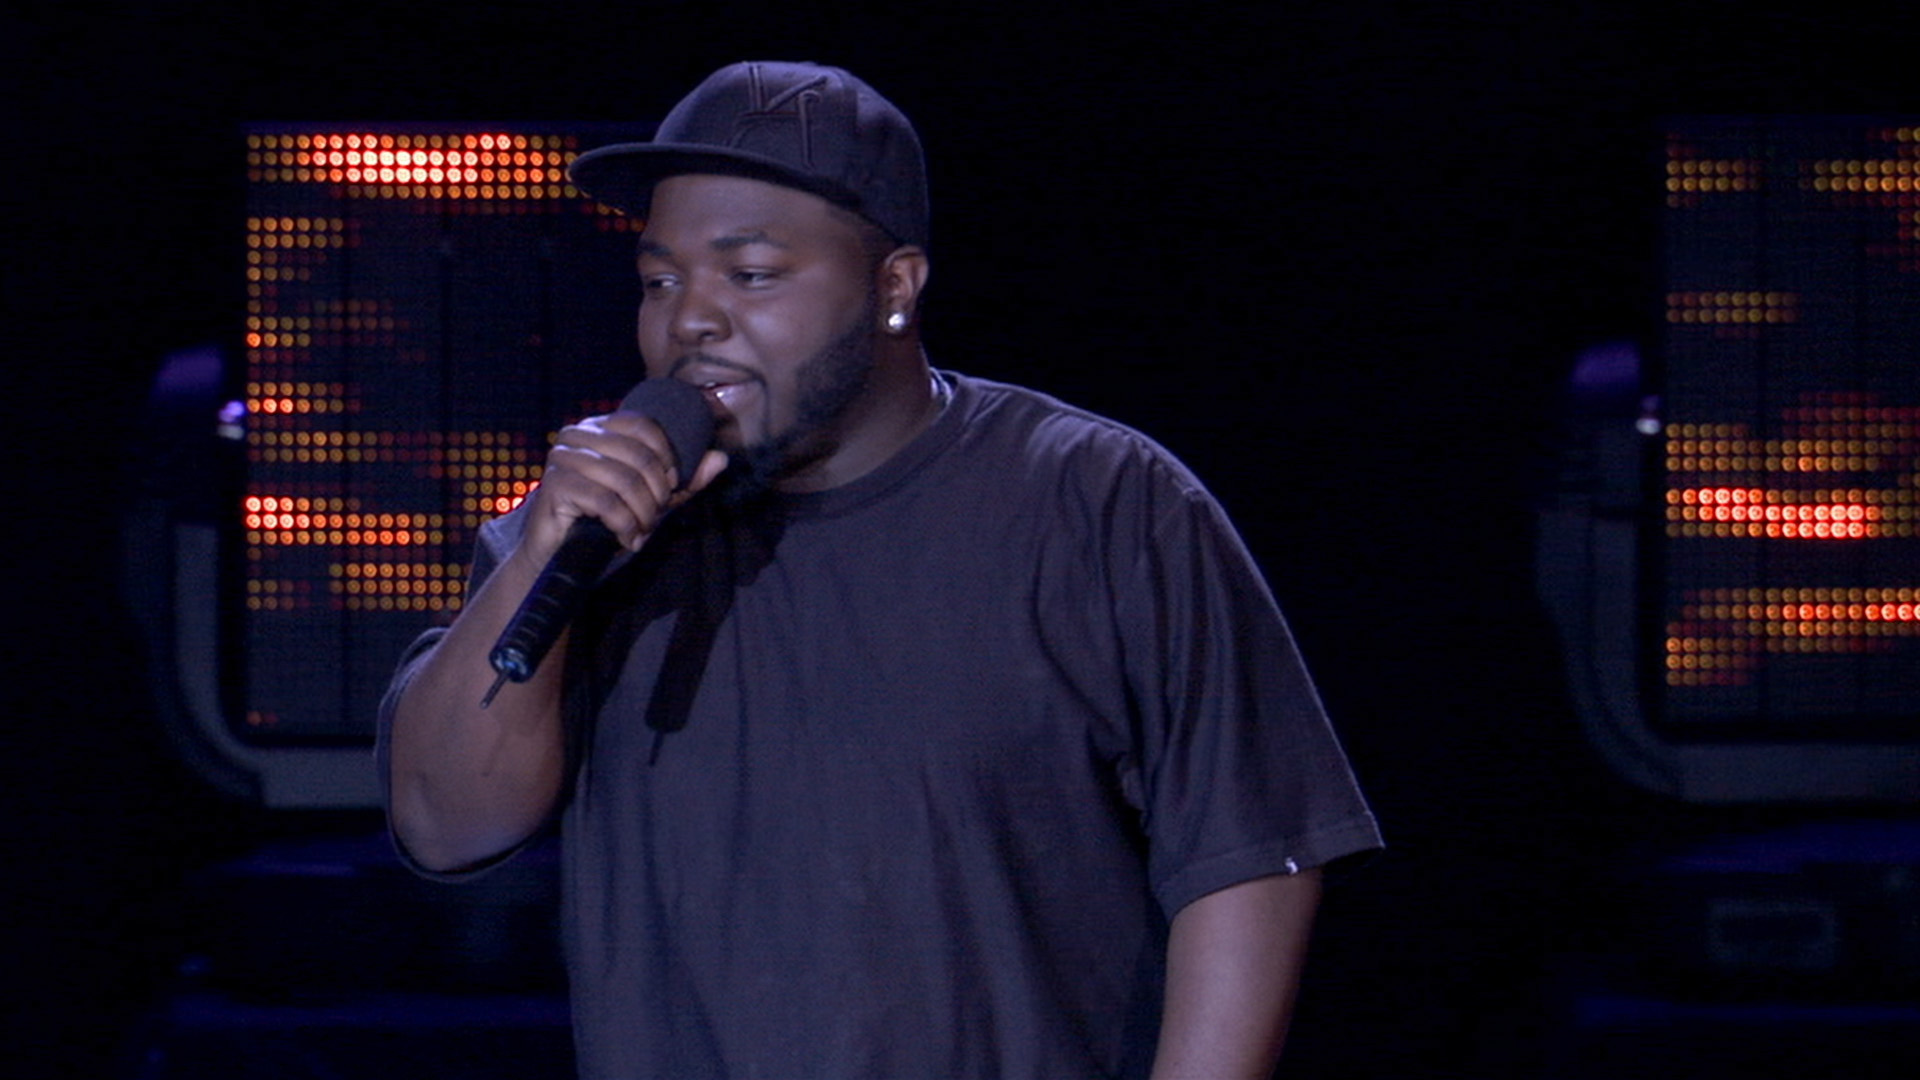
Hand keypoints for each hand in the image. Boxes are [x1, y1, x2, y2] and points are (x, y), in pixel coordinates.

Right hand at [512, 408, 729, 569]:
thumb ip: (684, 480)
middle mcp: (578, 434)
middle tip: (654, 518)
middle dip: (656, 494)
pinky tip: (626, 539)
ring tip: (641, 532)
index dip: (666, 458)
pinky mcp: (555, 485)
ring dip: (642, 514)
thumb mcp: (650, 499)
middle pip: (638, 455)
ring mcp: (563, 457)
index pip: (644, 426)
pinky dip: (625, 526)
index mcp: (600, 427)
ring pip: (624, 480)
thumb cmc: (605, 520)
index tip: (671, 488)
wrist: (561, 553)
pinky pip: (605, 501)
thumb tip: (721, 458)